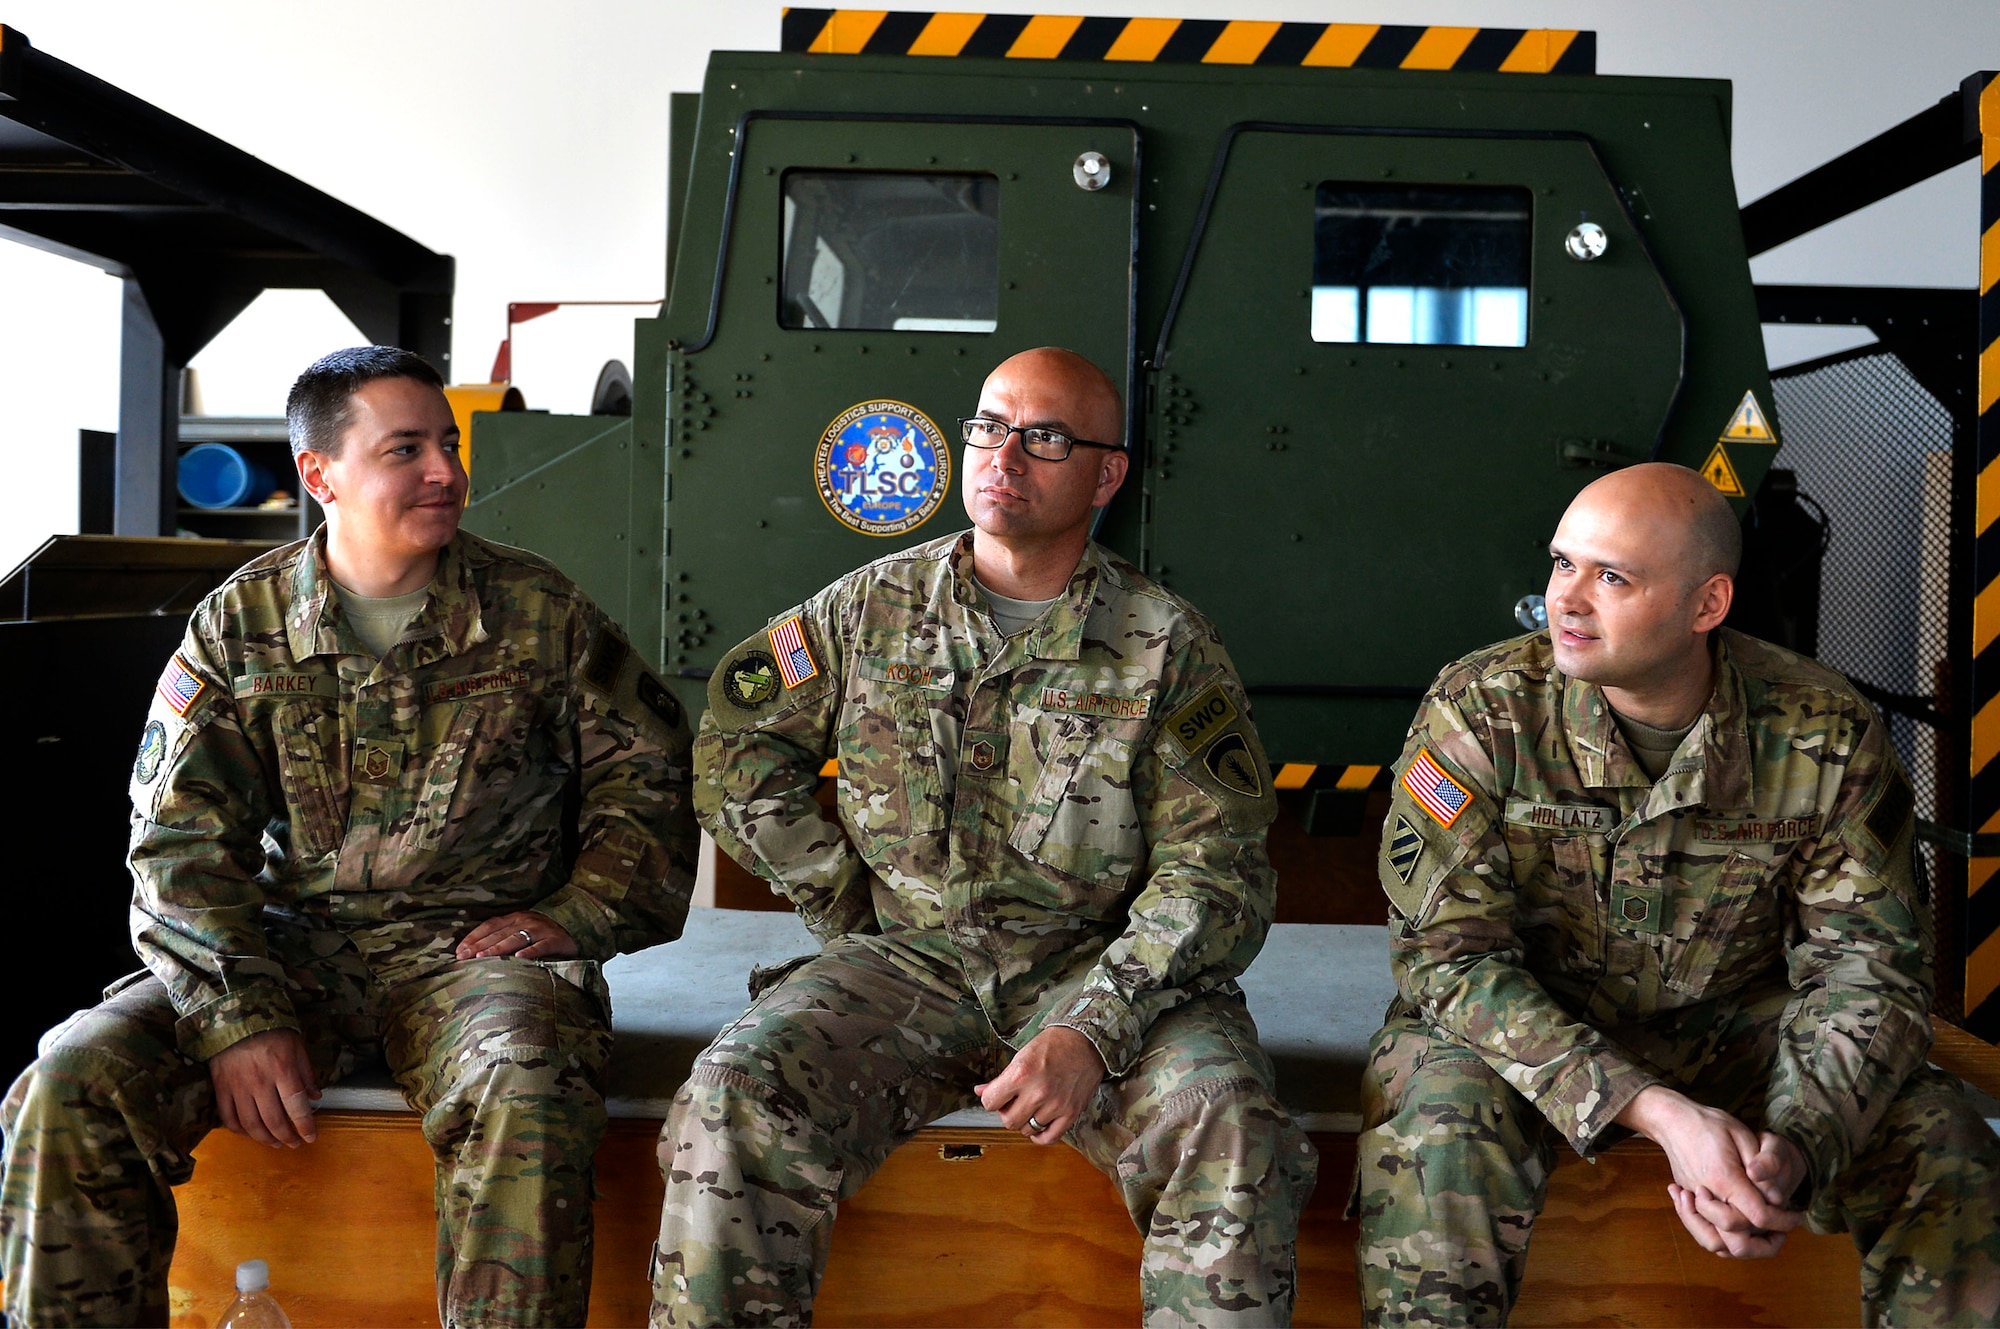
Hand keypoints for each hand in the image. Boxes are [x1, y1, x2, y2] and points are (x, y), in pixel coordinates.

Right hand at [210, 1029, 319, 1148]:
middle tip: (294, 1143)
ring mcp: (238, 1087)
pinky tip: (250, 1133)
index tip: (311, 1137)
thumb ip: (306, 1073)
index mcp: (282, 1070)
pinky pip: (228, 1117)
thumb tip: (315, 1097)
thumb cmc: (272, 1030)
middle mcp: (260, 1082)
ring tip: (275, 1143)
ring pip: (251, 1124)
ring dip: (265, 1139)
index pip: (296, 1107)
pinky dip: (240, 1131)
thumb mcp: (297, 1046)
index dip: (305, 1126)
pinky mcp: (221, 1088)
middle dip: (287, 1137)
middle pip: (274, 1121)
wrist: (234, 1016)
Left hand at [456, 911, 576, 960]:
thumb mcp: (521, 930)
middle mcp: (525, 920)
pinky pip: (541, 946)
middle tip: (465, 957)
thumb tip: (475, 951)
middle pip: (499, 933)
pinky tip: (519, 958)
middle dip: (480, 945)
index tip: (459, 951)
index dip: (473, 937)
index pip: (489, 926)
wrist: (577, 928)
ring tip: (484, 957)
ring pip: (516, 938)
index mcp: (514, 917)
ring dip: (498, 947)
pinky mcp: (556, 940)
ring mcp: (541, 929)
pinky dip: (530, 951)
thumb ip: (503, 936)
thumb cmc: (543, 935)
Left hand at [974, 1026, 1104, 1143]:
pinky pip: (1049, 1138)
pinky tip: (1039, 1124)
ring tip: (1031, 1106)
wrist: (1087, 1041)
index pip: (990, 1103)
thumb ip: (1002, 1078)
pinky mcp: (1071, 1114)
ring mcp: (1055, 1105)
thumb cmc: (1054, 1044)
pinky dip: (1040, 1136)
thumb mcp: (1022, 1055)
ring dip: (1026, 1121)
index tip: (996, 1095)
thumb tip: (981, 1091)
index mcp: (1021, 1073)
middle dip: (1007, 1112)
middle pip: (1008, 1121)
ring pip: (1027, 1130)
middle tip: (1014, 1101)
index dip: (991, 1099)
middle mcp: (1037, 1092)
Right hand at [1618, 1086, 1803, 1257]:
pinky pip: (1702, 1233)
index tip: (1796, 1215)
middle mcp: (1707, 1197)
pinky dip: (1719, 1238)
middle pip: (1736, 1243)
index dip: (1782, 1221)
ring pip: (1715, 1244)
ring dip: (1741, 1247)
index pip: (1758, 1216)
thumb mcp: (1742, 1135)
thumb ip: (1762, 1167)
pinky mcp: (1688, 1203)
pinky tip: (1736, 1228)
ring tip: (1760, 1235)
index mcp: (1724, 1179)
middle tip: (1780, 1233)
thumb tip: (1776, 1199)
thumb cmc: (1710, 1124)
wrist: (1671, 1120)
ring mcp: (1694, 1203)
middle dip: (1763, 1245)